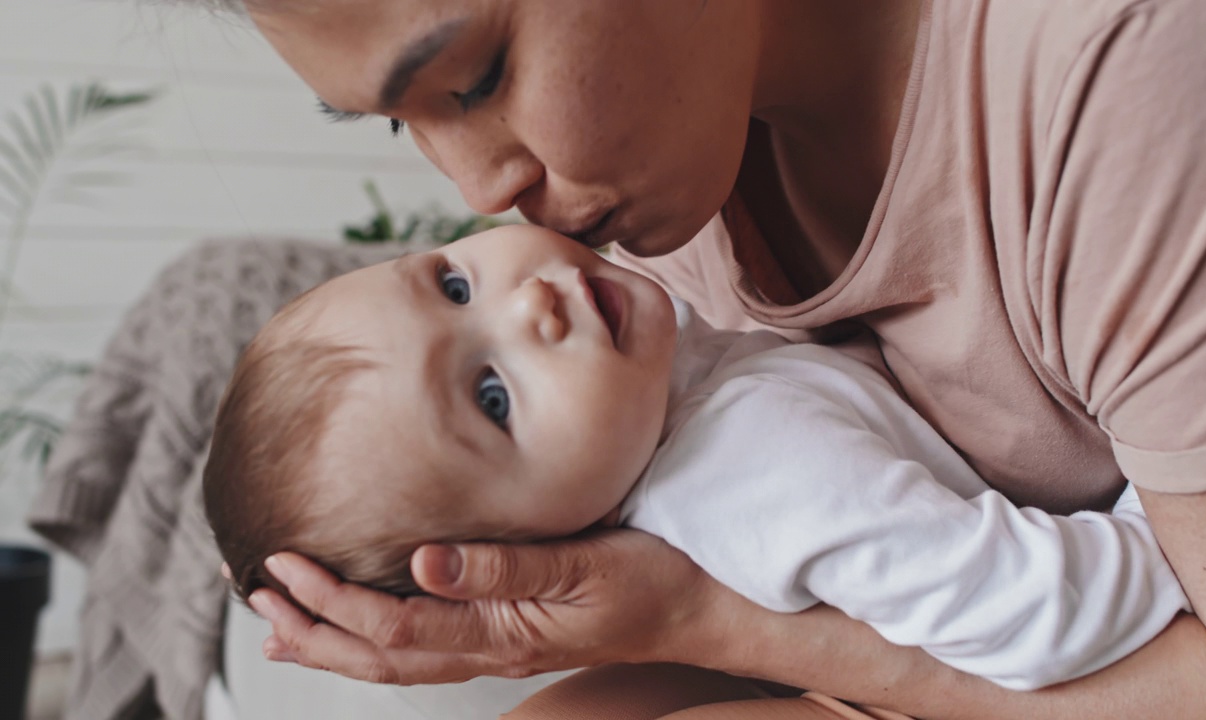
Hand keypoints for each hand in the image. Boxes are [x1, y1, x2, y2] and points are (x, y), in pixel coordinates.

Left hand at [248, 528, 719, 684]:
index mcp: (503, 631)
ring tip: (280, 623)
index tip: (284, 565)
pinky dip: (377, 638)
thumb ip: (506, 567)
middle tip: (256, 593)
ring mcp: (499, 646)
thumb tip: (424, 561)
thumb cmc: (654, 583)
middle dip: (312, 628)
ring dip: (334, 641)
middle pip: (380, 656)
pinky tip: (361, 625)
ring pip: (397, 659)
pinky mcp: (508, 632)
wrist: (700, 609)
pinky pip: (426, 645)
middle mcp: (491, 647)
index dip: (333, 602)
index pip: (396, 628)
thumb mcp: (587, 565)